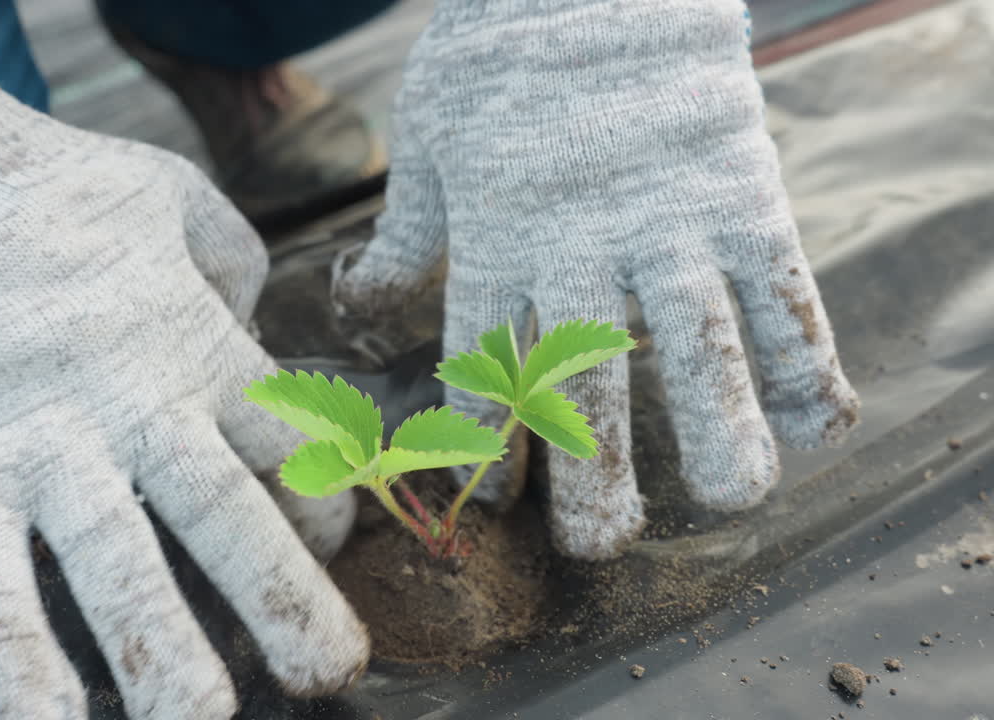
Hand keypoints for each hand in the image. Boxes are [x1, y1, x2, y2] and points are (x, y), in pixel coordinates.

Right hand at [0, 49, 366, 718]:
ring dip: (158, 650)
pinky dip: (10, 659)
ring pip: (111, 561)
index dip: (322, 502)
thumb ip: (234, 266)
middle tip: (330, 671)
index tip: (329, 544)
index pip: (287, 441)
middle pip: (221, 510)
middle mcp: (132, 403)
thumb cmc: (61, 190)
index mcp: (197, 342)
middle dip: (280, 596)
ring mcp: (43, 439)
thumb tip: (255, 325)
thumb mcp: (177, 201)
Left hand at [333, 0, 858, 558]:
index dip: (482, 443)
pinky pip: (779, 287)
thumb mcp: (427, 133)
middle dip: (594, 471)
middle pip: (586, 383)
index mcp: (496, 243)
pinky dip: (802, 353)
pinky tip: (816, 420)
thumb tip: (355, 296)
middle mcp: (579, 251)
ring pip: (696, 348)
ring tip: (734, 500)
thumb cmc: (498, 45)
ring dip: (719, 430)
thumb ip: (405, 230)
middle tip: (602, 545)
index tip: (491, 499)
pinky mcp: (740, 191)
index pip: (482, 368)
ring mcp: (666, 224)